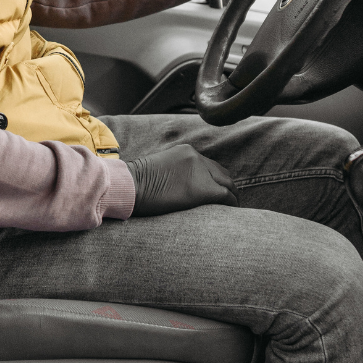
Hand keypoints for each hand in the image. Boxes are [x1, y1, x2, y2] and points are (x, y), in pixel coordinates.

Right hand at [125, 144, 239, 216]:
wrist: (131, 186)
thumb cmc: (137, 183)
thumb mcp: (159, 169)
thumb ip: (175, 172)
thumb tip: (182, 186)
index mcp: (186, 151)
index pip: (210, 165)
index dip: (217, 179)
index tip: (218, 190)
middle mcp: (196, 157)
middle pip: (222, 173)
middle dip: (228, 186)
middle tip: (230, 200)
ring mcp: (200, 171)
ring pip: (227, 183)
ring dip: (232, 195)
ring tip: (232, 207)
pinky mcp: (203, 188)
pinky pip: (225, 195)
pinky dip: (231, 203)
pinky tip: (231, 211)